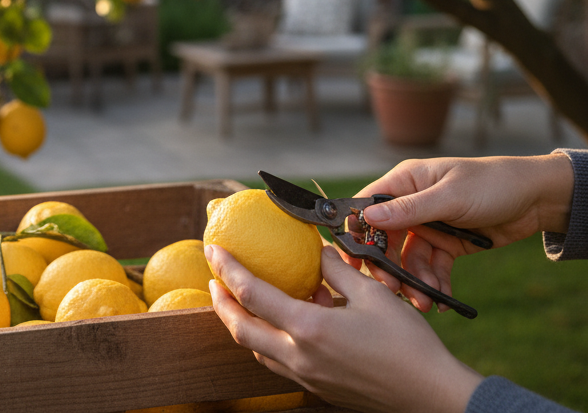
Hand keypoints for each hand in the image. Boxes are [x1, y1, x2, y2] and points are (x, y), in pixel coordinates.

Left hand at [207, 243, 482, 412]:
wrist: (433, 396)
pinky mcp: (319, 389)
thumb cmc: (408, 344)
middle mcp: (300, 357)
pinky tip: (282, 322)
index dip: (227, 270)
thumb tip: (316, 250)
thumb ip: (336, 269)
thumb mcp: (372, 293)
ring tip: (239, 299)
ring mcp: (308, 378)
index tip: (213, 250)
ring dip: (242, 324)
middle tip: (214, 278)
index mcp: (309, 329)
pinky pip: (279, 363)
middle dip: (221, 303)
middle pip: (242, 330)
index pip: (252, 295)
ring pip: (257, 351)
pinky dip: (269, 340)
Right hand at [357, 153, 573, 311]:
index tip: (351, 260)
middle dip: (388, 265)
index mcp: (406, 181)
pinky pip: (433, 267)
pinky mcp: (447, 245)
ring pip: (409, 258)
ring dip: (414, 280)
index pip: (369, 205)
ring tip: (425, 302)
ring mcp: (429, 226)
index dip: (357, 231)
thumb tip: (367, 218)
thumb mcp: (449, 197)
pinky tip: (442, 301)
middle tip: (392, 289)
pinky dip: (435, 283)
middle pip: (387, 238)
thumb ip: (409, 209)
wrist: (535, 198)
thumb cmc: (490, 184)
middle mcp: (412, 204)